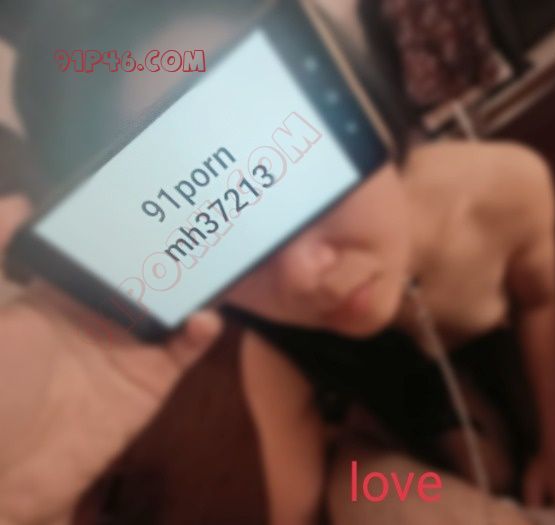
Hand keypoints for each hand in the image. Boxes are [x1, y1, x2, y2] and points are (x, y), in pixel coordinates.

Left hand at [0, 195, 222, 523]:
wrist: (5, 469)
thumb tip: (26, 199)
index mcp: (60, 293)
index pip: (102, 247)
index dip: (127, 220)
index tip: (155, 188)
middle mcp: (100, 314)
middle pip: (146, 270)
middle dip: (172, 243)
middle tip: (206, 210)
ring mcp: (129, 348)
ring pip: (172, 305)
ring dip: (195, 282)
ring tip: (220, 251)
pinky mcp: (151, 382)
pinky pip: (184, 352)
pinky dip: (200, 333)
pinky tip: (204, 317)